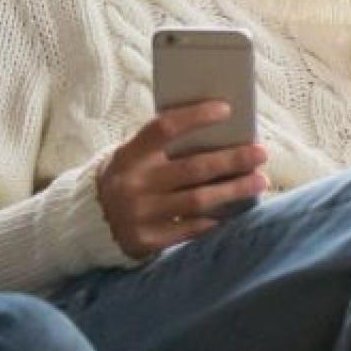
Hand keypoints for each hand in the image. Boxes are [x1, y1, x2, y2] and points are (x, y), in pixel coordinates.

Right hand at [95, 102, 269, 259]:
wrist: (89, 223)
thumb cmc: (126, 180)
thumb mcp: (132, 158)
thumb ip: (162, 149)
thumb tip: (218, 136)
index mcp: (129, 156)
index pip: (165, 128)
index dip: (196, 117)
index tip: (226, 110)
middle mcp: (134, 184)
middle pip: (193, 168)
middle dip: (232, 159)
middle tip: (261, 152)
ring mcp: (141, 214)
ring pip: (198, 200)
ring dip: (234, 190)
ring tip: (259, 181)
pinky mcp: (148, 240)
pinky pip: (190, 229)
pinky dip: (214, 218)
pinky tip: (234, 209)